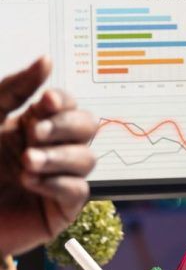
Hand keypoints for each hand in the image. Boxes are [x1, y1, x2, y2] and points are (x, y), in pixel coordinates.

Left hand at [0, 57, 96, 255]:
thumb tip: (46, 60)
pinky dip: (58, 184)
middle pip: (88, 126)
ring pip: (87, 158)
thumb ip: (14, 89)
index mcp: (32, 125)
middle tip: (36, 134)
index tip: (47, 102)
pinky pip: (79, 191)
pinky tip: (31, 183)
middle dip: (66, 127)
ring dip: (59, 157)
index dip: (64, 101)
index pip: (67, 105)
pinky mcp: (61, 209)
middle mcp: (50, 149)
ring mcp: (58, 178)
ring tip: (26, 164)